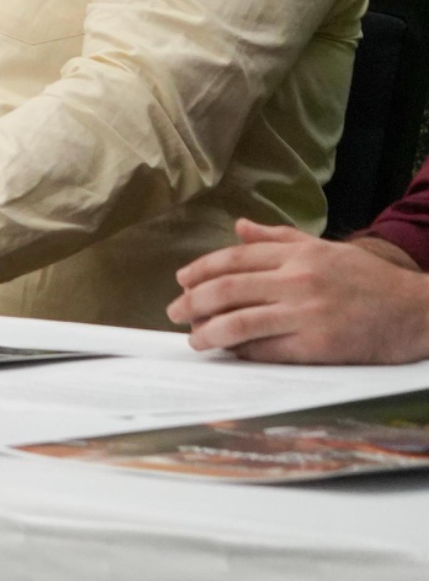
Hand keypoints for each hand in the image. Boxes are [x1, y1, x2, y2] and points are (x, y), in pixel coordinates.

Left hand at [167, 219, 428, 363]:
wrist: (417, 311)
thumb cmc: (368, 280)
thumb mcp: (324, 248)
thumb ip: (277, 238)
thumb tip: (237, 226)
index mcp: (297, 255)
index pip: (234, 259)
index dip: (201, 270)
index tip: (181, 281)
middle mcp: (298, 280)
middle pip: (228, 290)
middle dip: (194, 302)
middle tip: (175, 312)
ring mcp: (307, 314)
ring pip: (241, 322)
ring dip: (209, 332)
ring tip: (195, 338)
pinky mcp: (319, 346)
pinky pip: (268, 350)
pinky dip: (243, 352)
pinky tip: (230, 353)